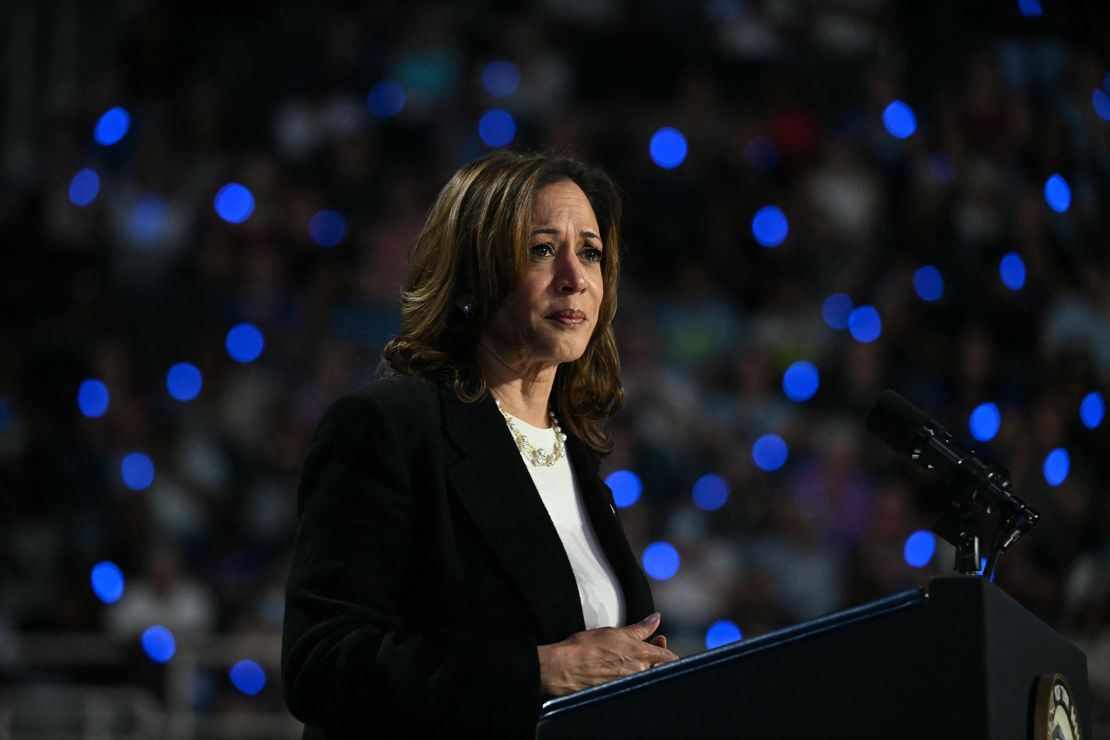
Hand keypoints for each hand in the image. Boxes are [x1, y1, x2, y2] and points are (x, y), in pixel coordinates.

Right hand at [537, 612, 678, 696]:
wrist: (564, 667)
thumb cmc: (585, 648)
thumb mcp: (615, 632)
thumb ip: (640, 628)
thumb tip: (656, 619)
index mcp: (641, 654)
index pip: (668, 658)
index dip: (667, 653)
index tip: (662, 647)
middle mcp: (638, 672)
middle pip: (657, 669)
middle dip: (653, 660)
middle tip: (639, 649)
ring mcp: (628, 685)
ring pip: (643, 678)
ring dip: (638, 669)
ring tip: (620, 660)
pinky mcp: (617, 693)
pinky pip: (629, 686)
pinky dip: (626, 679)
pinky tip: (613, 673)